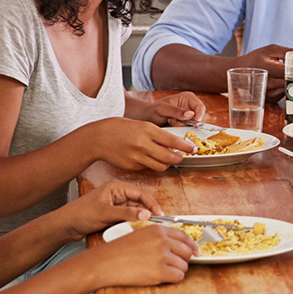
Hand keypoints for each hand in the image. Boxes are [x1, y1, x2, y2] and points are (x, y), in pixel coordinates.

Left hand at [57, 180, 163, 238]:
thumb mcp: (105, 213)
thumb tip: (146, 214)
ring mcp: (116, 204)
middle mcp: (118, 194)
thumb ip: (127, 213)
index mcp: (116, 187)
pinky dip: (133, 223)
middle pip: (140, 202)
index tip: (159, 214)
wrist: (66, 226)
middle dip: (148, 212)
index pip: (140, 193)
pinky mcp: (114, 214)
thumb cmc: (80, 214)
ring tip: (147, 227)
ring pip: (135, 211)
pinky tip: (136, 228)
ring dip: (141, 218)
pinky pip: (129, 217)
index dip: (152, 204)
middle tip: (156, 223)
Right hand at [76, 117, 197, 172]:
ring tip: (166, 159)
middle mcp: (143, 144)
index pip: (173, 141)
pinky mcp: (132, 166)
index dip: (186, 147)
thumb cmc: (120, 128)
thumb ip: (156, 134)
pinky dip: (151, 164)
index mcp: (147, 130)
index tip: (193, 149)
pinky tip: (147, 158)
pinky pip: (148, 168)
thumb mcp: (141, 125)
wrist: (99, 137)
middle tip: (181, 157)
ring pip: (161, 166)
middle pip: (169, 157)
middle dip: (178, 158)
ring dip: (166, 164)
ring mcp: (137, 157)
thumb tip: (173, 144)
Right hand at [93, 223, 196, 286]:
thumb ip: (159, 237)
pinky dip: (173, 279)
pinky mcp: (160, 271)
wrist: (106, 263)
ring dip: (177, 270)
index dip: (192, 245)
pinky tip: (162, 277)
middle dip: (184, 260)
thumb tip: (177, 246)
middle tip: (176, 265)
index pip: (184, 236)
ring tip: (162, 271)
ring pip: (184, 266)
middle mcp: (163, 241)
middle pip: (187, 251)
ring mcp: (162, 256)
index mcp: (158, 230)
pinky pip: (178, 276)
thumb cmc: (119, 250)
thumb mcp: (141, 235)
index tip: (196, 252)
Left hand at [142, 92, 205, 125]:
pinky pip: (189, 130)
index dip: (199, 116)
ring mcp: (189, 116)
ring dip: (183, 127)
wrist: (148, 118)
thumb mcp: (162, 109)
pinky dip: (181, 130)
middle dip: (188, 123)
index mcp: (188, 97)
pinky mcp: (186, 124)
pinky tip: (172, 126)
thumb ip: (176, 111)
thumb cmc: (154, 110)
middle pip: (199, 118)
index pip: (200, 107)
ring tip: (171, 122)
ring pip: (194, 125)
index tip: (194, 123)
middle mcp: (191, 106)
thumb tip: (191, 115)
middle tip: (175, 122)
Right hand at [235, 43, 292, 94]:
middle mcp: (268, 84)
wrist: (238, 72)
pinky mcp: (271, 99)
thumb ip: (287, 52)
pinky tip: (284, 81)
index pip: (291, 73)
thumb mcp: (270, 50)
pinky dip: (288, 87)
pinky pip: (286, 93)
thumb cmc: (255, 59)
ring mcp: (269, 94)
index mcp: (269, 69)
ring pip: (291, 89)